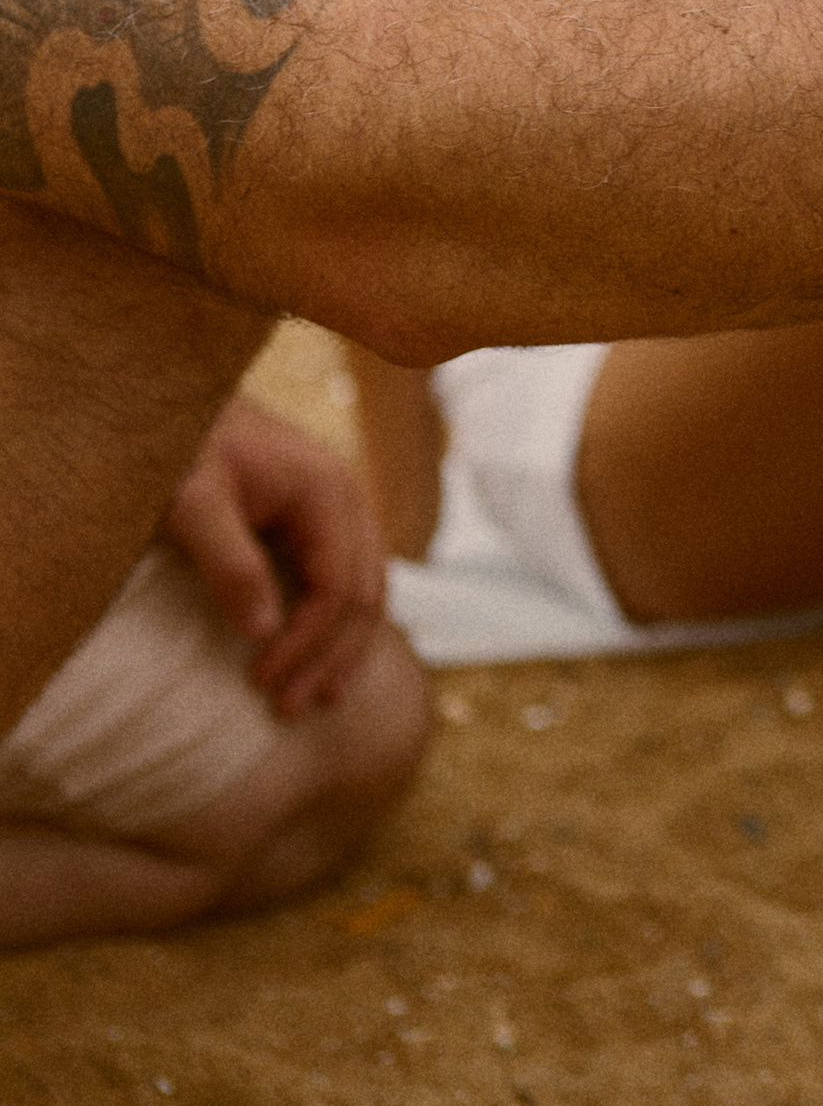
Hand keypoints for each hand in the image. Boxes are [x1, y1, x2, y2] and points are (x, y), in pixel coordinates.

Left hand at [157, 395, 386, 718]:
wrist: (172, 396)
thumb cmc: (178, 446)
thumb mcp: (191, 502)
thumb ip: (228, 562)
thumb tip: (262, 632)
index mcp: (327, 491)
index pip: (338, 587)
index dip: (306, 643)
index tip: (260, 682)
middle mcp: (347, 497)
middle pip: (367, 593)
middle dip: (333, 657)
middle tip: (289, 708)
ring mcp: (338, 504)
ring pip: (367, 587)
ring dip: (344, 647)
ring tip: (318, 697)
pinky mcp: (318, 514)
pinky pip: (347, 574)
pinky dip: (339, 620)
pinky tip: (321, 651)